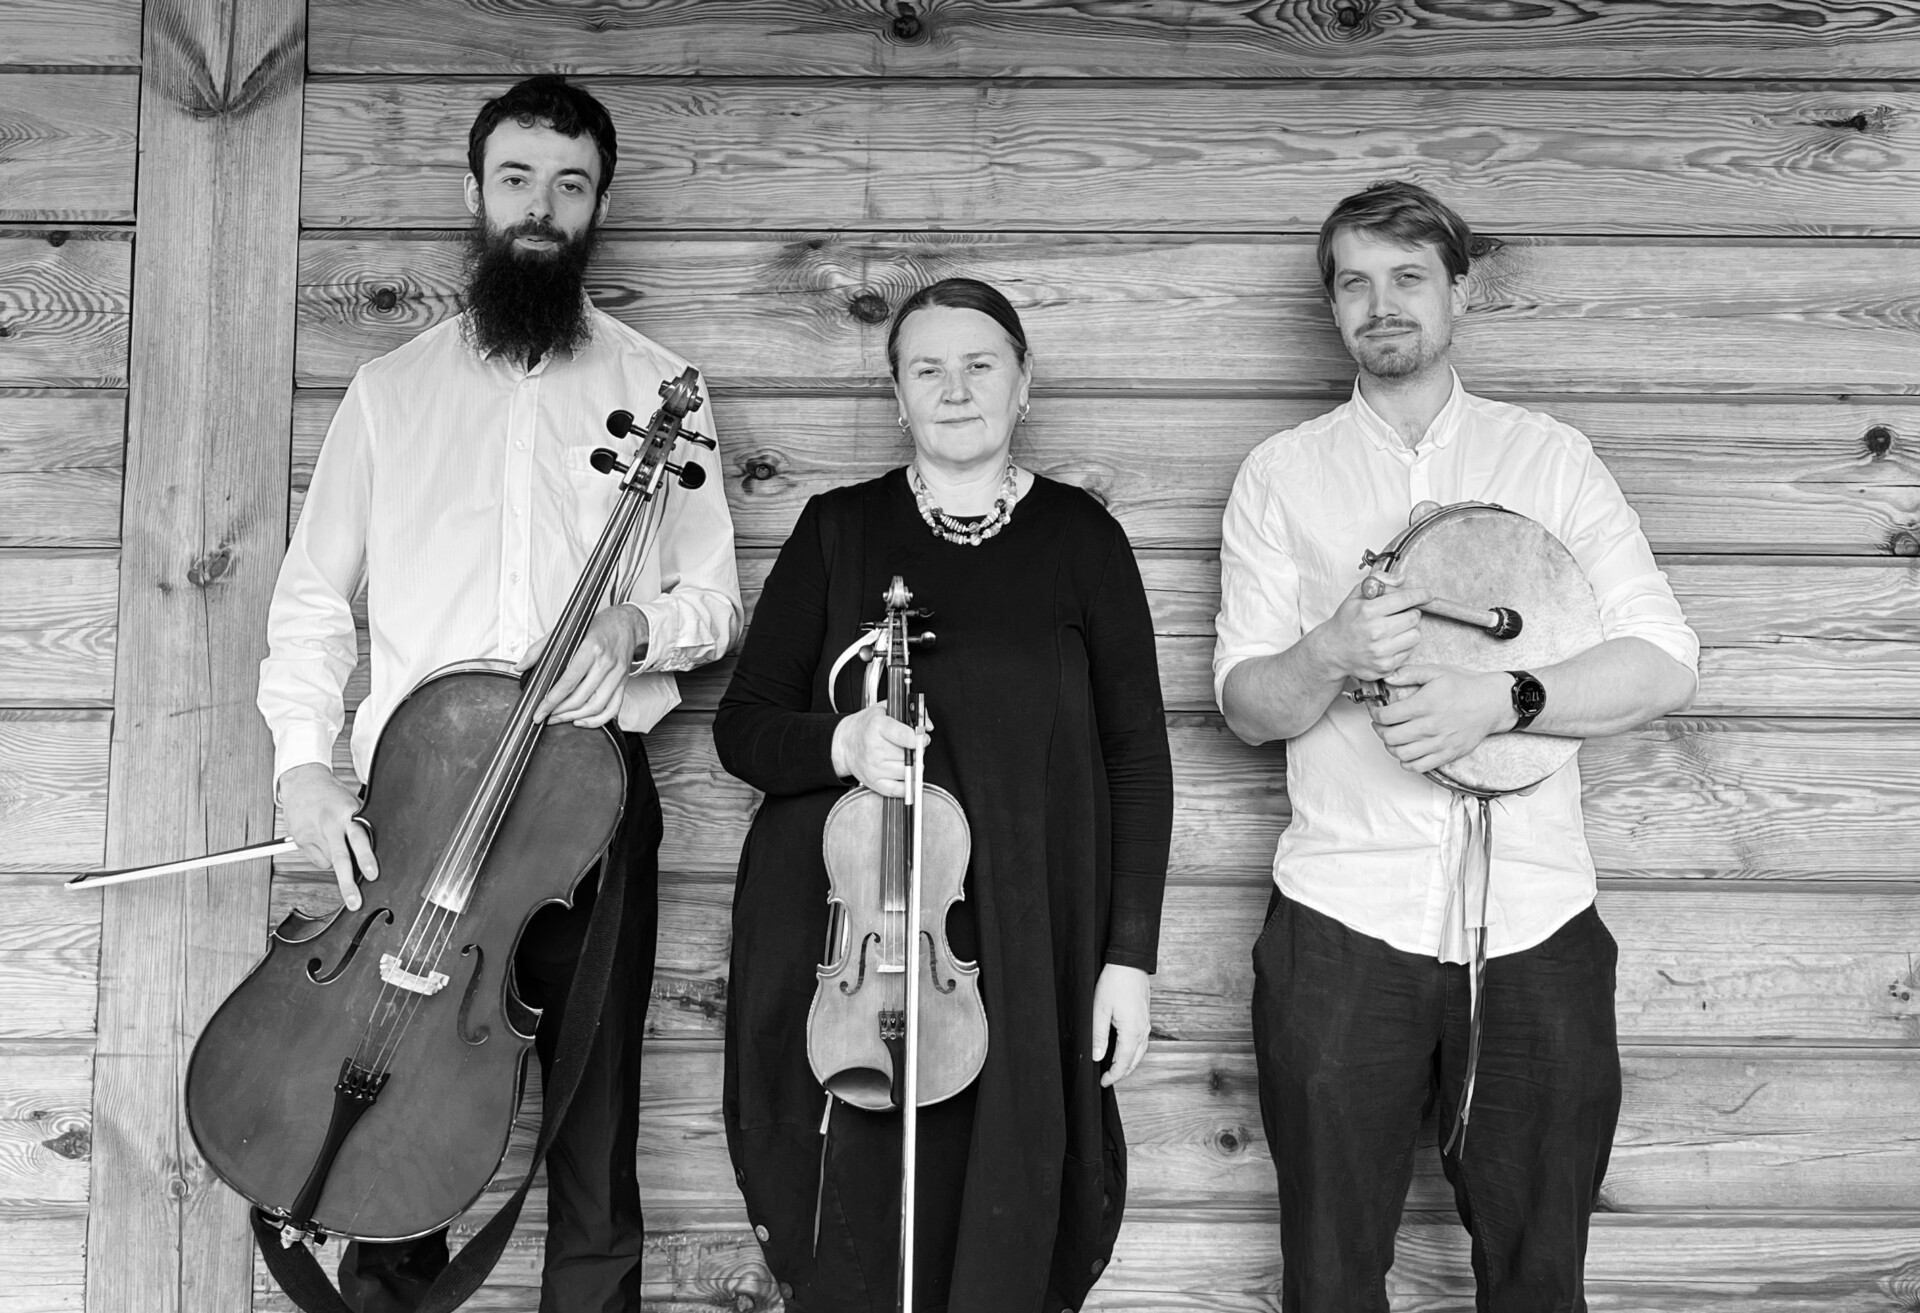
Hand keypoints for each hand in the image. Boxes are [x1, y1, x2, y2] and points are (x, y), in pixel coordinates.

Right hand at [280, 762, 376, 910]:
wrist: (303, 781)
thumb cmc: (332, 795)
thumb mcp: (353, 805)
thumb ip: (361, 827)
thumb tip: (370, 856)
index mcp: (348, 813)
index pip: (359, 838)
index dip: (366, 857)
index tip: (372, 874)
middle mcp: (330, 824)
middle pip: (340, 857)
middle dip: (348, 883)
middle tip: (355, 901)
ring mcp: (313, 833)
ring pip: (329, 862)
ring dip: (337, 862)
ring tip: (334, 843)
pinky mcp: (300, 840)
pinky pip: (318, 860)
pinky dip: (323, 857)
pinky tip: (323, 841)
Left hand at [527, 604, 645, 726]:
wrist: (627, 623)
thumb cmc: (597, 626)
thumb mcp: (566, 630)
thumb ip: (540, 648)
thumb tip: (520, 666)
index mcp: (591, 648)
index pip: (569, 681)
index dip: (552, 700)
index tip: (539, 712)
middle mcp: (606, 663)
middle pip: (581, 697)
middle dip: (560, 712)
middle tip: (546, 716)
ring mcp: (617, 675)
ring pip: (597, 706)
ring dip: (575, 717)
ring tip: (559, 718)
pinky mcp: (623, 683)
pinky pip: (612, 708)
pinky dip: (597, 720)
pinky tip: (582, 721)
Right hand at [829, 703, 926, 797]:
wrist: (844, 743)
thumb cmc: (865, 726)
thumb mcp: (885, 709)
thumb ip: (911, 712)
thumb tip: (927, 725)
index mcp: (877, 726)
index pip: (905, 736)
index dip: (919, 738)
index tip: (922, 737)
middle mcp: (874, 748)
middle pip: (909, 756)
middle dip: (917, 751)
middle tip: (911, 746)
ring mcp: (874, 767)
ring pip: (908, 771)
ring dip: (912, 766)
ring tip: (905, 757)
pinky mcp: (874, 782)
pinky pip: (898, 790)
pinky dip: (907, 784)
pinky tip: (905, 774)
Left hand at [1092, 964, 1150, 1086]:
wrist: (1130, 963)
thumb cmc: (1114, 983)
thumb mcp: (1100, 1010)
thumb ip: (1099, 1036)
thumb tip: (1097, 1057)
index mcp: (1132, 1031)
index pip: (1124, 1062)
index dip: (1113, 1075)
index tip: (1103, 1082)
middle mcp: (1143, 1030)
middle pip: (1134, 1060)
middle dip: (1122, 1073)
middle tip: (1107, 1079)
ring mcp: (1146, 1023)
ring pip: (1140, 1052)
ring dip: (1129, 1063)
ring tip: (1115, 1069)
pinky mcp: (1145, 1017)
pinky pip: (1142, 1041)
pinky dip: (1133, 1052)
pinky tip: (1124, 1050)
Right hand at [1310, 574, 1429, 682]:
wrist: (1332, 650)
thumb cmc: (1346, 621)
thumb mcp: (1356, 595)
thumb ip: (1379, 581)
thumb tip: (1402, 579)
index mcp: (1368, 611)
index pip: (1405, 599)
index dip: (1420, 595)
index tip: (1427, 594)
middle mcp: (1375, 631)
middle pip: (1414, 617)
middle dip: (1410, 613)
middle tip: (1400, 615)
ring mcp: (1381, 651)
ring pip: (1415, 636)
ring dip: (1409, 631)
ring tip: (1396, 629)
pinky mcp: (1385, 666)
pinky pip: (1409, 652)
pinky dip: (1403, 646)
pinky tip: (1390, 643)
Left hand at [1370, 664, 1515, 773]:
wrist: (1493, 703)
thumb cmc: (1466, 686)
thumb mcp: (1437, 672)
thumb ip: (1410, 673)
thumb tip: (1387, 677)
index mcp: (1425, 704)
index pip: (1387, 716)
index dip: (1375, 713)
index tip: (1376, 711)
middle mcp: (1430, 726)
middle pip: (1390, 737)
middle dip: (1380, 730)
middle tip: (1381, 724)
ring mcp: (1439, 743)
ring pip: (1401, 754)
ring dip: (1391, 747)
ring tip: (1393, 738)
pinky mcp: (1447, 754)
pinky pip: (1419, 766)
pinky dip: (1406, 762)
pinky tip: (1407, 751)